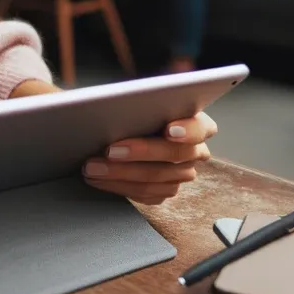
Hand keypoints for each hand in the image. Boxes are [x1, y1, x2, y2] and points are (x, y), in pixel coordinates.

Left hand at [82, 112, 216, 203]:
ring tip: (92, 167)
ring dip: (122, 174)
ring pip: (159, 179)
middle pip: (175, 155)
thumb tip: (104, 102)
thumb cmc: (131, 110)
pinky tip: (98, 179)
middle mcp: (195, 151)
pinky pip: (148, 194)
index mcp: (197, 123)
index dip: (187, 130)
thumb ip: (133, 99)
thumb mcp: (133, 99)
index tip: (168, 130)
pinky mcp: (166, 190)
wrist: (122, 131)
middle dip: (140, 152)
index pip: (201, 127)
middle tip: (109, 150)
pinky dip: (120, 187)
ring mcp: (182, 173)